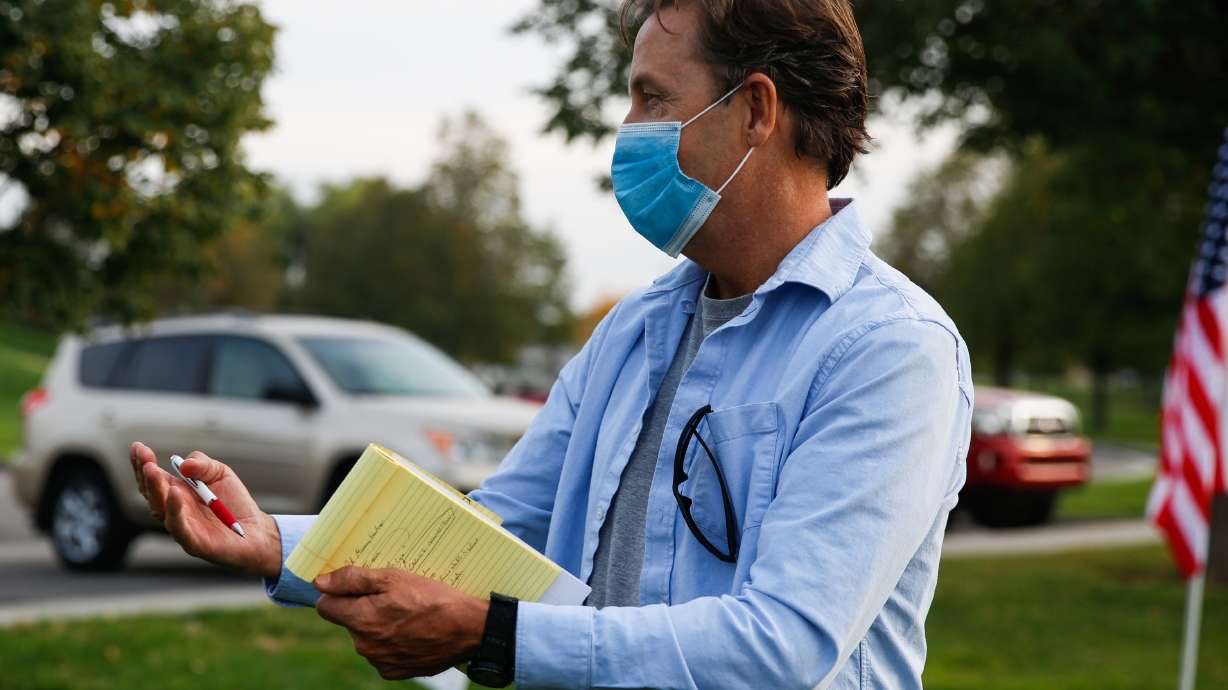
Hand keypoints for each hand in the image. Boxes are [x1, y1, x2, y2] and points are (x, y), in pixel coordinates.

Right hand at [129, 441, 280, 577]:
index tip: (138, 446)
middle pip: (151, 493)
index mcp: (175, 491)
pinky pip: (180, 528)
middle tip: (145, 458)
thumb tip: (183, 464)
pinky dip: (175, 511)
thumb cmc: (233, 502)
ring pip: (161, 509)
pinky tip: (174, 494)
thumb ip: (202, 464)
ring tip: (152, 470)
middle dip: (145, 474)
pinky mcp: (194, 543)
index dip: (142, 463)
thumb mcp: (220, 473)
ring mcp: (181, 526)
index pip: (152, 477)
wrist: (255, 530)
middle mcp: (173, 509)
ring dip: (155, 489)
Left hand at [314, 566, 488, 679]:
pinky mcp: (395, 671)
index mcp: (360, 620)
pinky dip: (392, 642)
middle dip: (363, 608)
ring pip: (366, 638)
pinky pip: (382, 653)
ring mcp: (379, 661)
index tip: (357, 587)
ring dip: (379, 626)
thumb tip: (320, 583)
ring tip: (407, 614)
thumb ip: (352, 579)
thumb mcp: (394, 577)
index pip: (325, 607)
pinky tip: (412, 632)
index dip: (339, 593)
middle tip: (393, 597)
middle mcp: (364, 645)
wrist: (468, 629)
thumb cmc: (433, 599)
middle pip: (349, 621)